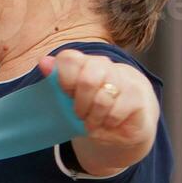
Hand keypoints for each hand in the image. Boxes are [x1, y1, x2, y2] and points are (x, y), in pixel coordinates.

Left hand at [38, 50, 157, 149]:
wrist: (126, 123)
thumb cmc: (94, 109)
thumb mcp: (72, 99)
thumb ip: (58, 81)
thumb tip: (44, 61)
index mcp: (84, 63)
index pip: (69, 59)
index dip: (64, 80)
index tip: (66, 95)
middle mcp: (105, 66)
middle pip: (87, 79)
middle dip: (80, 104)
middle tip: (79, 115)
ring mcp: (124, 79)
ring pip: (102, 99)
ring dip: (94, 118)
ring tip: (93, 122)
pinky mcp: (137, 95)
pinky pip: (116, 111)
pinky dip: (108, 123)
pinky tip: (110, 123)